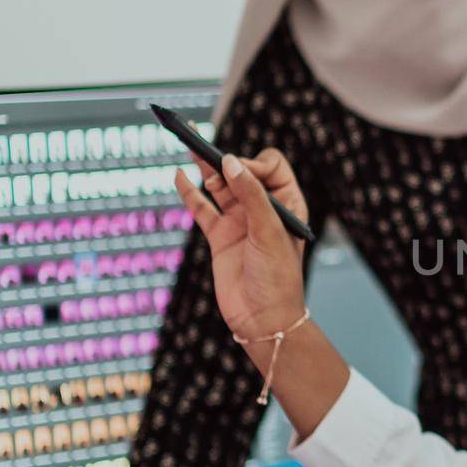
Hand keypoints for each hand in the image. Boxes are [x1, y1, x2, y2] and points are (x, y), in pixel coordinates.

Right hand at [174, 148, 310, 341]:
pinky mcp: (220, 238)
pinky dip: (190, 193)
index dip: (253, 164)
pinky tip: (179, 176)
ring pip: (219, 188)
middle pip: (242, 173)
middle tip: (203, 148)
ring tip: (190, 146)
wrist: (263, 321)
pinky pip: (202, 209)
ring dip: (206, 169)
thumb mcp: (269, 232)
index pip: (271, 168)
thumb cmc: (278, 278)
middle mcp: (264, 210)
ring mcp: (240, 223)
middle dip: (224, 160)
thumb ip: (250, 196)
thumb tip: (231, 162)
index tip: (237, 172)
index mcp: (287, 205)